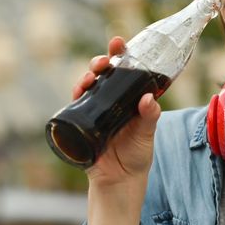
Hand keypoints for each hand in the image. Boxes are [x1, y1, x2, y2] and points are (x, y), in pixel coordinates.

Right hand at [72, 37, 161, 185]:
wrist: (119, 181)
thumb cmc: (136, 156)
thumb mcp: (146, 134)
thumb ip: (149, 117)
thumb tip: (148, 98)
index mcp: (128, 98)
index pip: (124, 70)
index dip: (120, 54)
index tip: (118, 42)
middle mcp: (110, 100)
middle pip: (102, 74)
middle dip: (100, 62)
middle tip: (103, 62)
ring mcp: (94, 110)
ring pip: (87, 86)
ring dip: (86, 77)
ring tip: (90, 77)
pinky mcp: (81, 123)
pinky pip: (75, 105)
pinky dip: (75, 96)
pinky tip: (78, 91)